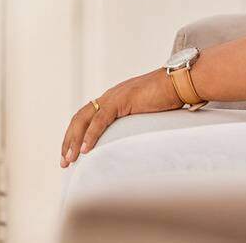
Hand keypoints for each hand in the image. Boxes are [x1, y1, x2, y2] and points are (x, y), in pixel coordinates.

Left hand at [59, 68, 181, 167]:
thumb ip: (137, 122)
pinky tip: (85, 150)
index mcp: (115, 98)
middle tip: (64, 163)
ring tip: (69, 160)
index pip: (87, 116)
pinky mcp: (122, 100)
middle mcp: (110, 96)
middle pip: (79, 118)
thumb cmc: (171, 97)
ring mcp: (115, 96)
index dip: (76, 135)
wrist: (181, 82)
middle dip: (68, 141)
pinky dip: (90, 135)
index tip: (72, 154)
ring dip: (74, 141)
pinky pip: (100, 120)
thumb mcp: (148, 112)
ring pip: (84, 119)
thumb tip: (136, 141)